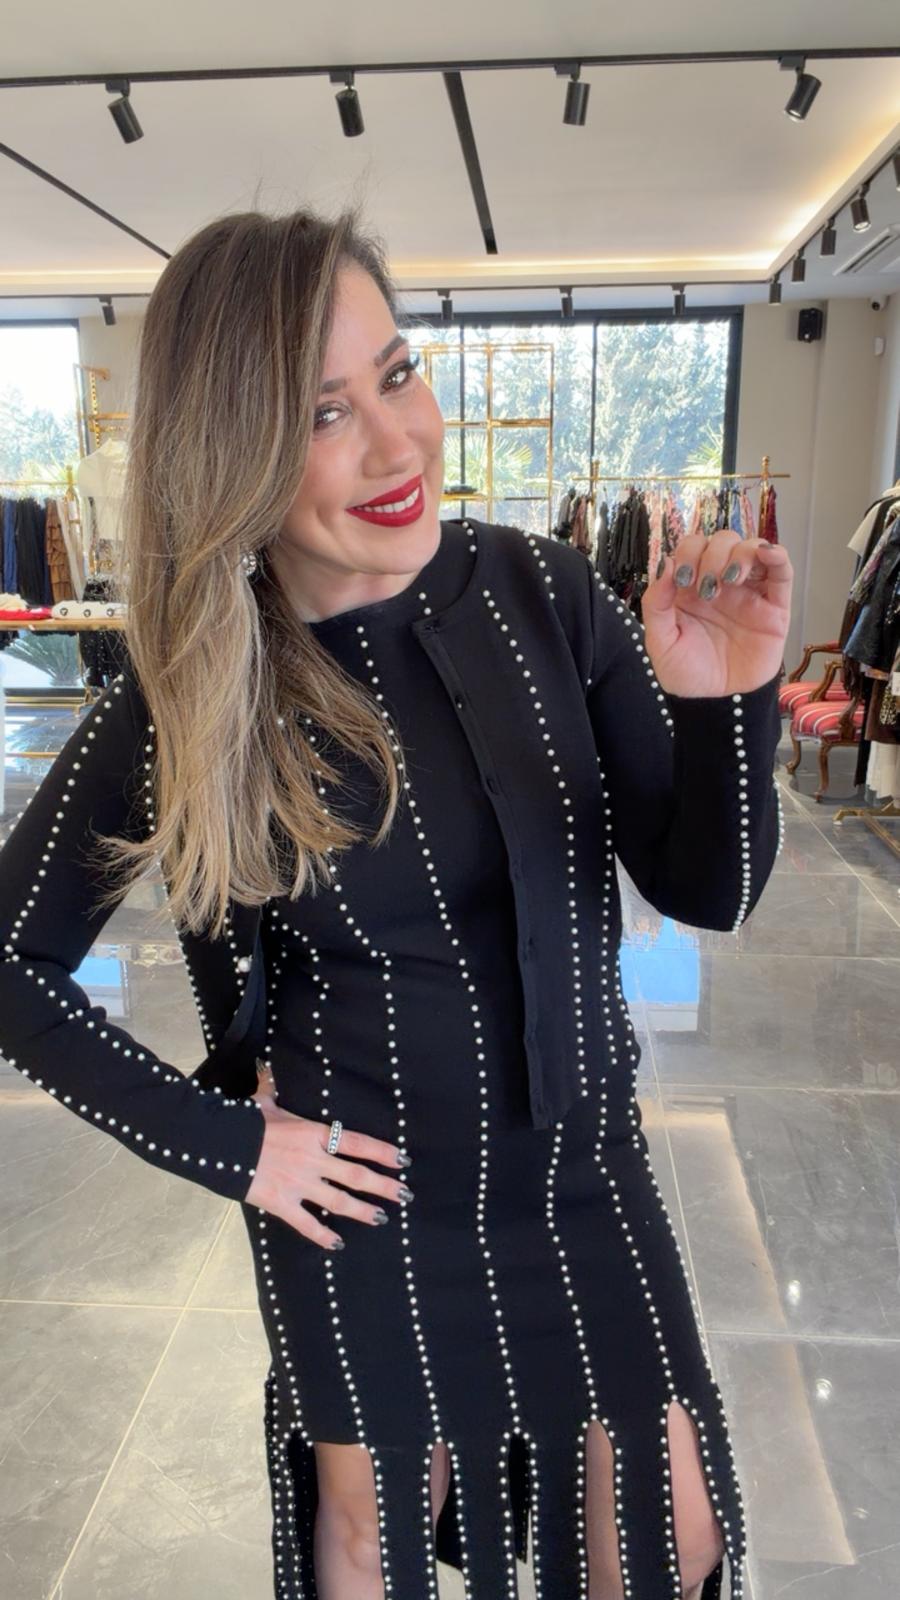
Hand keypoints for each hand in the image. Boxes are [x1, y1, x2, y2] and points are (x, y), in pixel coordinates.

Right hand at [245, 1071, 410, 1249]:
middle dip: (384, 1186)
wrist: (218, 1143)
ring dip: (363, 1211)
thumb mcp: (265, 1100)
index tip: (403, 1161)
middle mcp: (312, 1159)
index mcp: (314, 1133)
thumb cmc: (244, 1120)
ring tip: (381, 1218)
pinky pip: (307, 1224)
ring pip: (340, 1201)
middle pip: (357, 1175)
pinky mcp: (281, 1203)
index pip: (358, 1142)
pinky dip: (323, 1236)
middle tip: (405, 1195)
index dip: (383, 1153)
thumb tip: (267, 1069)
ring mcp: (298, 1183)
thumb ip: (273, 1087)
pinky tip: (338, 1243)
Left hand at [642, 530, 792, 697]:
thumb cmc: (687, 673)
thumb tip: (664, 564)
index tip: (682, 579)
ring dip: (740, 553)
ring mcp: (749, 592)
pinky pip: (782, 571)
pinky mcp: (774, 606)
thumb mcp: (660, 642)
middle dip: (712, 555)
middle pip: (722, 541)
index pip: (692, 547)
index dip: (687, 553)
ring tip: (731, 579)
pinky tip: (766, 554)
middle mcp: (720, 582)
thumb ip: (657, 605)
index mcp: (690, 586)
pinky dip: (777, 554)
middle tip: (706, 587)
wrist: (716, 702)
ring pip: (751, 548)